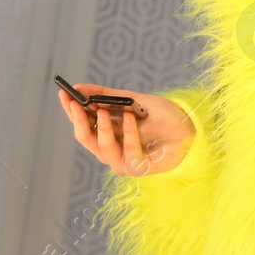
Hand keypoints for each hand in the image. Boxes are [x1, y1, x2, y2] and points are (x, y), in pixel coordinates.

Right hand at [58, 84, 195, 176]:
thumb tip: (79, 87)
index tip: (63, 94)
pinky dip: (128, 134)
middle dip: (79, 120)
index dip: (71, 110)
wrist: (190, 129)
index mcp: (106, 133)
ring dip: (102, 129)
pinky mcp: (139, 168)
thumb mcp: (131, 99)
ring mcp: (123, 161)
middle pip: (86, 138)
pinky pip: (128, 153)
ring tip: (104, 110)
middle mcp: (110, 149)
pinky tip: (130, 118)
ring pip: (102, 149)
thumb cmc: (161, 116)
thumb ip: (105, 95)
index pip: (82, 123)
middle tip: (75, 103)